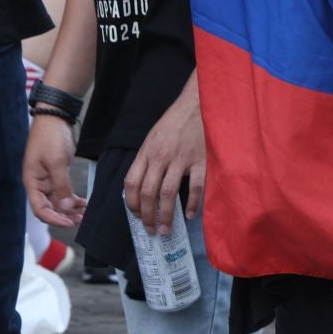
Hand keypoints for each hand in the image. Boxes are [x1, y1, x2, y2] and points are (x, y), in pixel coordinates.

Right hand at [25, 114, 84, 227]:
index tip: (69, 223)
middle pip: (49, 208)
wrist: (55, 118)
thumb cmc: (50, 137)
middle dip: (65, 216)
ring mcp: (48, 180)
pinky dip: (73, 200)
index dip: (54, 219)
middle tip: (81, 220)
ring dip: (70, 210)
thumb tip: (64, 208)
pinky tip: (83, 203)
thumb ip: (61, 186)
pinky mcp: (57, 175)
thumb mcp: (57, 162)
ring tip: (85, 213)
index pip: (40, 209)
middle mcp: (39, 184)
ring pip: (58, 202)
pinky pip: (64, 193)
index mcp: (32, 182)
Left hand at [125, 82, 204, 235]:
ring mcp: (181, 159)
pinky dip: (192, 204)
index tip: (136, 216)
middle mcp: (161, 156)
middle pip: (148, 193)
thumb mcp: (153, 138)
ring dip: (166, 215)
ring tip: (166, 229)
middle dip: (147, 216)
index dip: (132, 203)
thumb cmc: (174, 122)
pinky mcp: (200, 160)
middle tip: (150, 229)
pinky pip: (195, 187)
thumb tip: (141, 188)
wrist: (197, 104)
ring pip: (168, 193)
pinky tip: (190, 215)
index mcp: (147, 151)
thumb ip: (147, 160)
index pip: (132, 182)